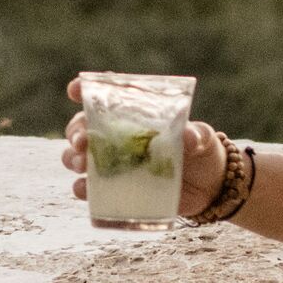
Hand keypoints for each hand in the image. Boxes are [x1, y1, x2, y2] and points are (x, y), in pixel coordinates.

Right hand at [61, 76, 225, 217]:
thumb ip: (196, 134)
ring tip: (82, 164)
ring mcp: (113, 165)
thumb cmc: (202, 151)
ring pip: (77, 158)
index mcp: (133, 116)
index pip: (103, 97)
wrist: (209, 188)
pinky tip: (85, 192)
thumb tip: (189, 138)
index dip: (83, 90)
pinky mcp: (116, 191)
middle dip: (75, 132)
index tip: (74, 90)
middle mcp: (116, 138)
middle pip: (81, 128)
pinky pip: (91, 192)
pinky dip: (83, 192)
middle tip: (82, 141)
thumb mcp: (202, 137)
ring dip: (73, 160)